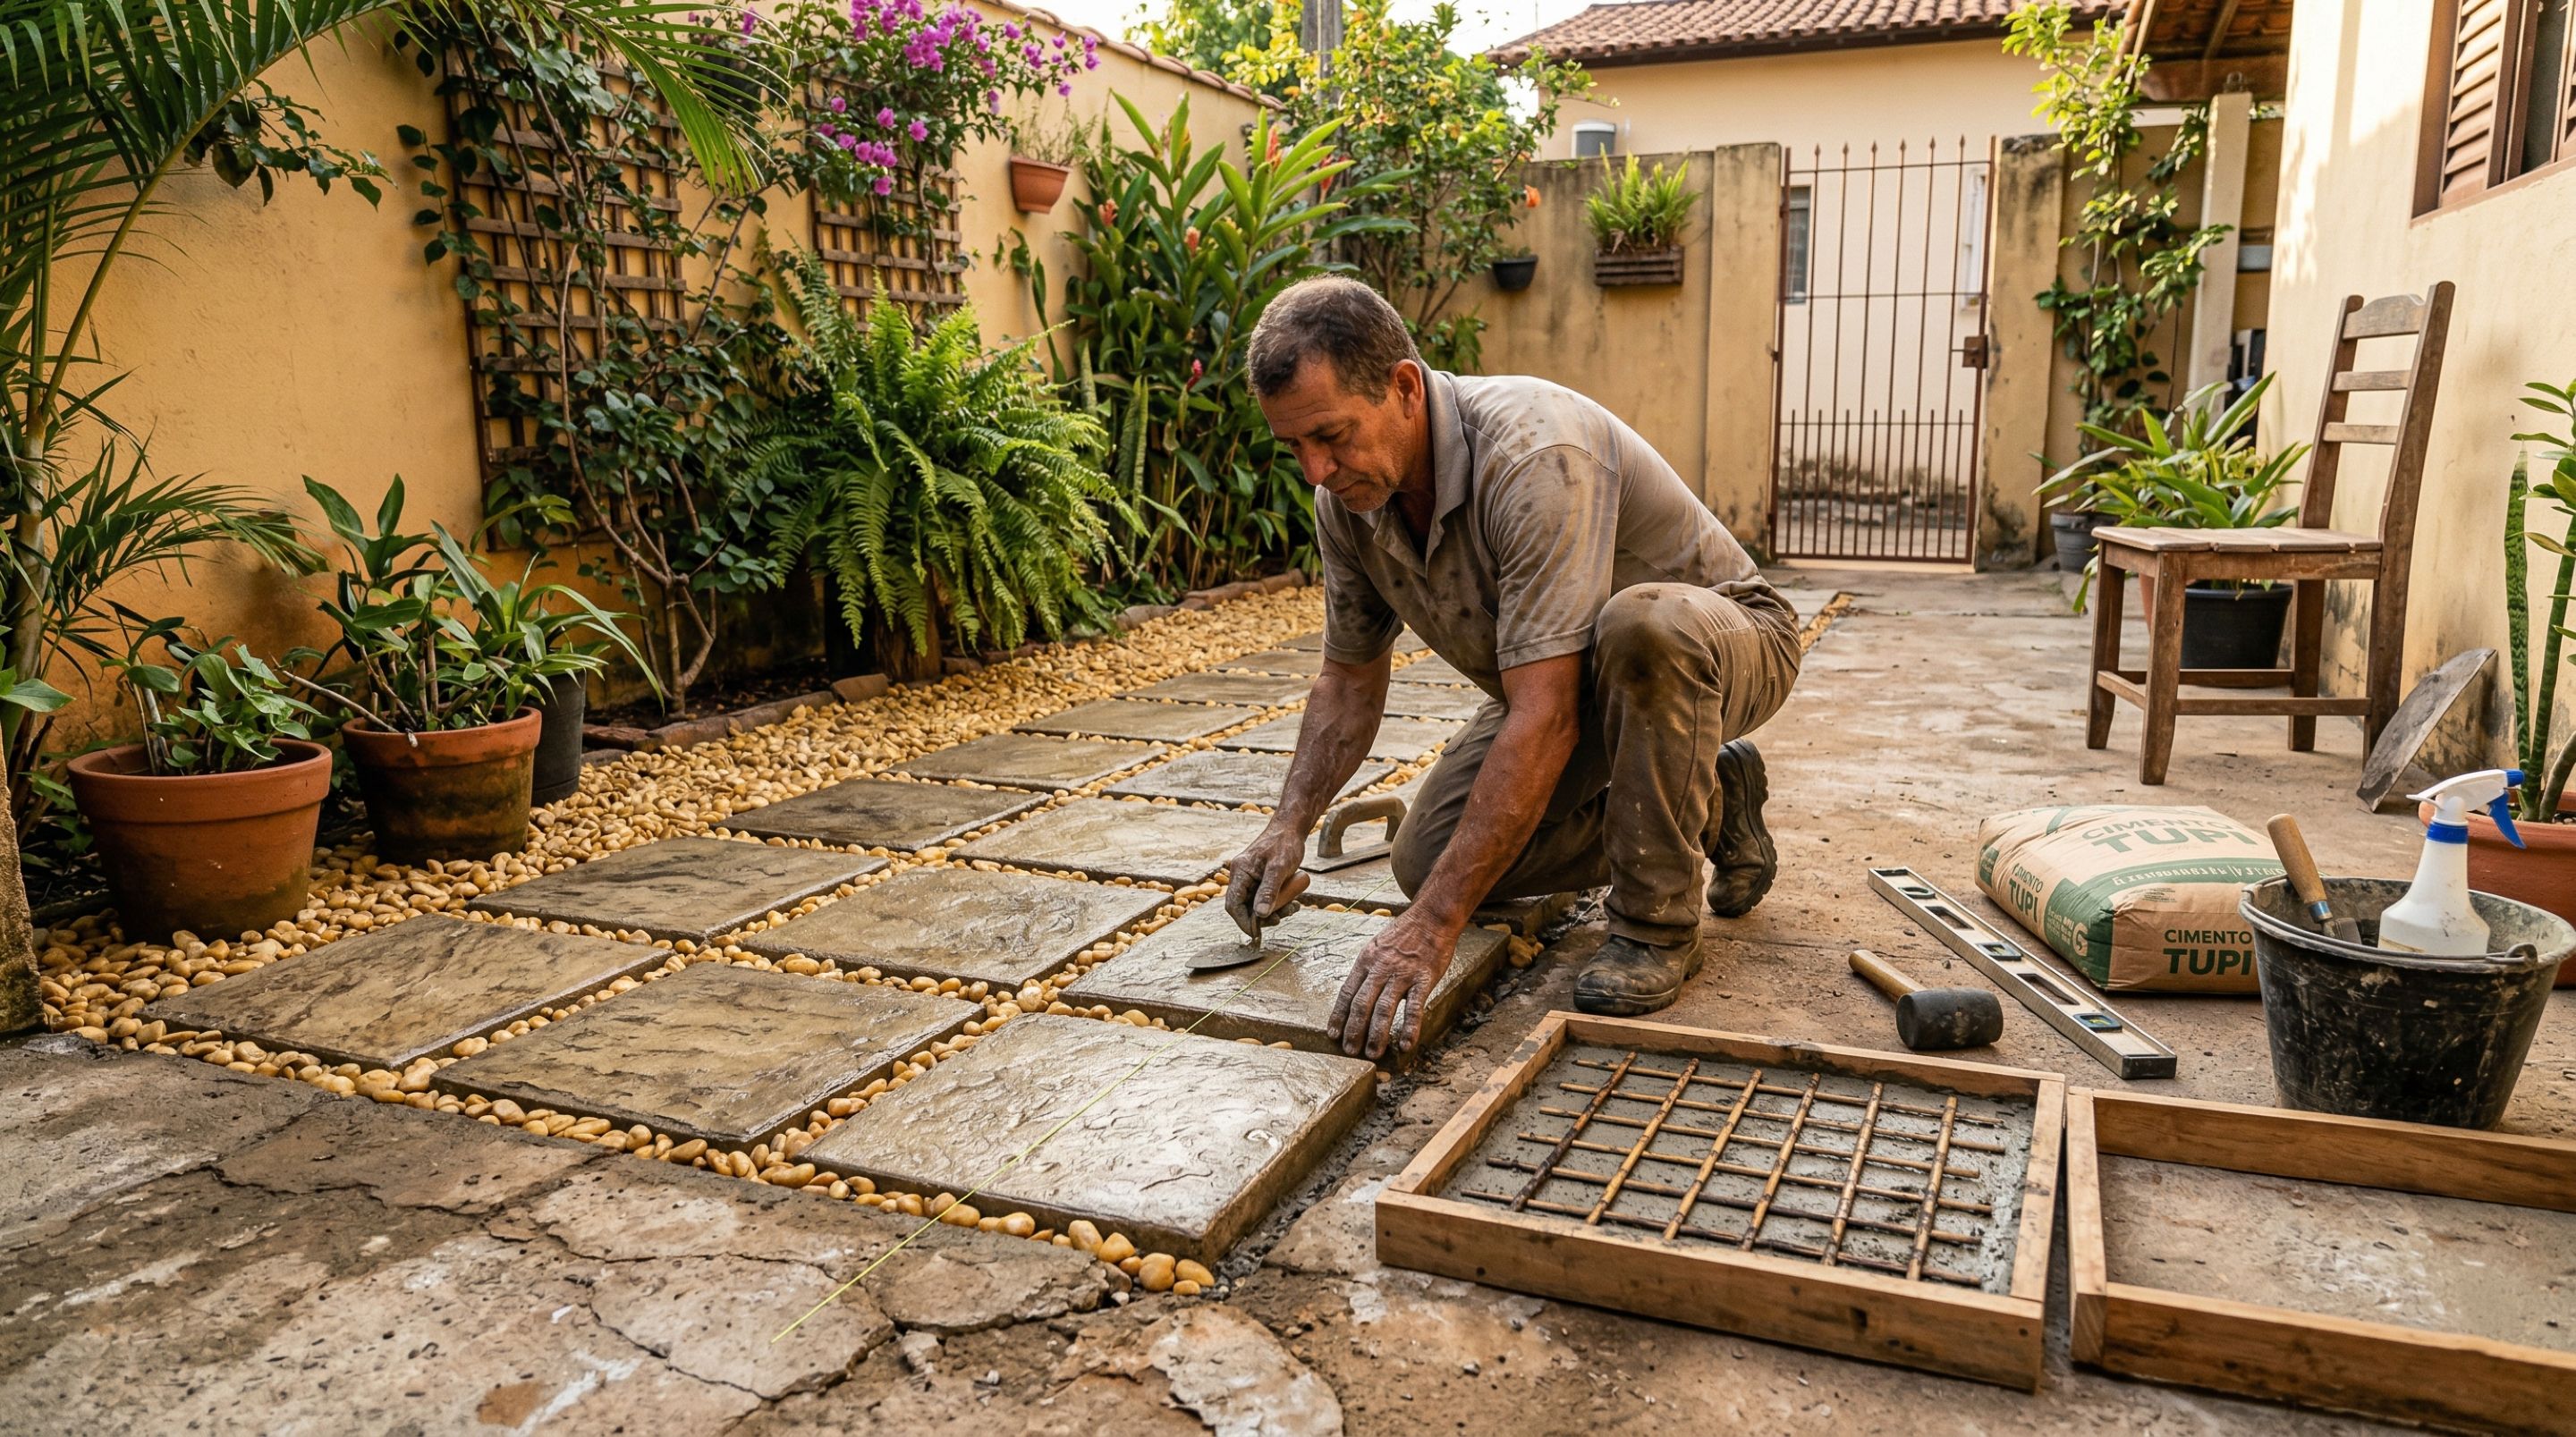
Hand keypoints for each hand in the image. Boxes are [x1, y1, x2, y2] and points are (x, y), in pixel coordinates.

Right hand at [1224, 824, 1310, 938]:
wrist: (1291, 829)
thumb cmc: (1285, 844)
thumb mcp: (1279, 868)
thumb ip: (1269, 891)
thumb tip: (1261, 915)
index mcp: (1240, 871)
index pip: (1233, 904)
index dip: (1243, 921)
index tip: (1256, 933)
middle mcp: (1242, 876)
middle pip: (1244, 907)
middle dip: (1262, 917)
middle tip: (1281, 918)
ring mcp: (1251, 879)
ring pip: (1256, 904)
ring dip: (1274, 911)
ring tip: (1292, 908)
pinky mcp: (1260, 880)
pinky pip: (1265, 898)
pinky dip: (1278, 904)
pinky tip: (1292, 903)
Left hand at [1329, 908, 1460, 1059]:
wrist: (1432, 916)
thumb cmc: (1405, 934)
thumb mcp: (1377, 945)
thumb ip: (1368, 969)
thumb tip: (1357, 995)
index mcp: (1366, 960)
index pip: (1347, 992)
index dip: (1339, 1015)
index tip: (1333, 1034)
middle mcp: (1380, 968)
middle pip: (1362, 1004)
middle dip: (1354, 1030)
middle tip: (1350, 1051)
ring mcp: (1402, 973)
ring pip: (1384, 1008)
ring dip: (1377, 1034)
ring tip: (1373, 1053)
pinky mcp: (1424, 978)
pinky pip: (1414, 1007)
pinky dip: (1409, 1027)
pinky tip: (1405, 1044)